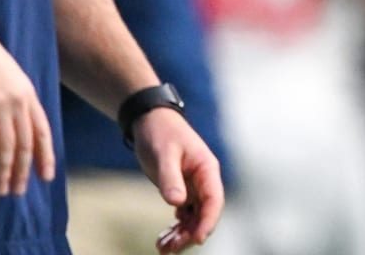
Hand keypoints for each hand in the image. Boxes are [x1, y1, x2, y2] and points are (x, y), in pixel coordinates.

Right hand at [0, 27, 56, 195]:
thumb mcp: (11, 81)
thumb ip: (17, 103)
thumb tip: (16, 132)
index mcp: (29, 95)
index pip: (42, 131)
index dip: (45, 155)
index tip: (46, 176)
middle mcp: (19, 102)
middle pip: (25, 144)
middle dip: (22, 170)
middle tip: (17, 190)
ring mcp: (0, 106)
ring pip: (7, 147)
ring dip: (3, 172)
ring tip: (0, 189)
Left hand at [131, 107, 223, 251]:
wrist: (150, 121)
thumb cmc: (160, 133)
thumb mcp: (164, 155)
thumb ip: (170, 178)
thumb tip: (177, 203)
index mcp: (207, 169)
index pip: (214, 200)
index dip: (208, 221)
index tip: (198, 239)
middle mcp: (204, 181)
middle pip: (204, 214)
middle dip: (190, 234)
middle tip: (169, 249)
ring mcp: (193, 187)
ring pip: (194, 218)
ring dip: (181, 235)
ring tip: (162, 247)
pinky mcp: (181, 190)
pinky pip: (183, 215)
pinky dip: (175, 228)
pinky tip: (162, 238)